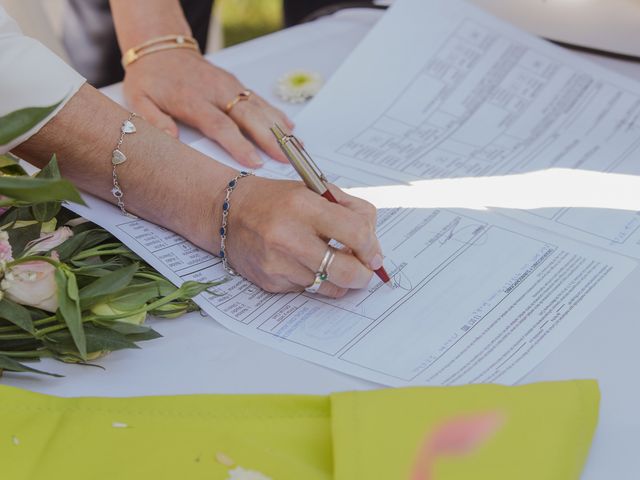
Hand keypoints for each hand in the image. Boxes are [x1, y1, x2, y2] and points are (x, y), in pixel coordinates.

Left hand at [123, 49, 293, 167]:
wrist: (161, 49)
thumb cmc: (150, 80)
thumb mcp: (138, 101)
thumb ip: (153, 121)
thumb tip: (170, 138)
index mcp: (192, 100)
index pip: (220, 125)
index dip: (239, 144)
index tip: (255, 161)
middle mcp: (215, 92)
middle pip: (248, 117)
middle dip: (269, 138)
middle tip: (286, 157)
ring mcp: (229, 86)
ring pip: (259, 107)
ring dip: (279, 127)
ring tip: (296, 146)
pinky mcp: (235, 84)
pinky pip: (259, 99)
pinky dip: (276, 113)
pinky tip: (289, 127)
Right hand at [222, 177, 383, 297]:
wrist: (228, 212)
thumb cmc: (277, 200)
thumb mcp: (314, 191)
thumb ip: (350, 211)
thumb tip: (374, 247)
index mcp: (303, 205)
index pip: (356, 233)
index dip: (372, 247)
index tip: (374, 254)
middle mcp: (289, 236)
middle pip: (347, 270)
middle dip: (363, 275)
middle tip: (365, 271)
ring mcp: (278, 263)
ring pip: (329, 286)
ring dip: (339, 279)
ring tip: (333, 263)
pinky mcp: (270, 281)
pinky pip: (308, 290)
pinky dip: (314, 281)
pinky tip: (305, 264)